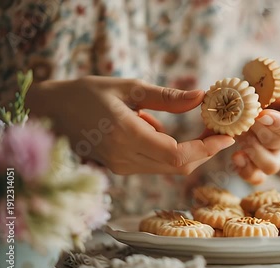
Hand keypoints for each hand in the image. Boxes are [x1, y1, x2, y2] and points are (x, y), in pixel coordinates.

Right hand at [26, 76, 234, 174]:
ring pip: (169, 167)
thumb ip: (167, 97)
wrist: (52, 112)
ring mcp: (122, 166)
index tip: (228, 137)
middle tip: (222, 130)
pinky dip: (173, 152)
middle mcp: (125, 157)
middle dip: (205, 151)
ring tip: (205, 129)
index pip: (177, 154)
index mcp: (126, 135)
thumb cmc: (87, 93)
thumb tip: (201, 96)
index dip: (206, 149)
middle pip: (178, 166)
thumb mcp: (128, 88)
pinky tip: (168, 130)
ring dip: (192, 152)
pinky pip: (156, 164)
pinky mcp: (121, 167)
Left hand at [232, 84, 279, 184]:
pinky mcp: (262, 161)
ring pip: (271, 166)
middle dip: (260, 133)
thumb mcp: (274, 77)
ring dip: (253, 151)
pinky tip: (236, 157)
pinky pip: (257, 175)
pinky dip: (245, 170)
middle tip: (245, 119)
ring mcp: (279, 151)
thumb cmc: (268, 80)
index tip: (262, 115)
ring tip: (240, 135)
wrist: (256, 89)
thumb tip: (257, 103)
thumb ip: (270, 87)